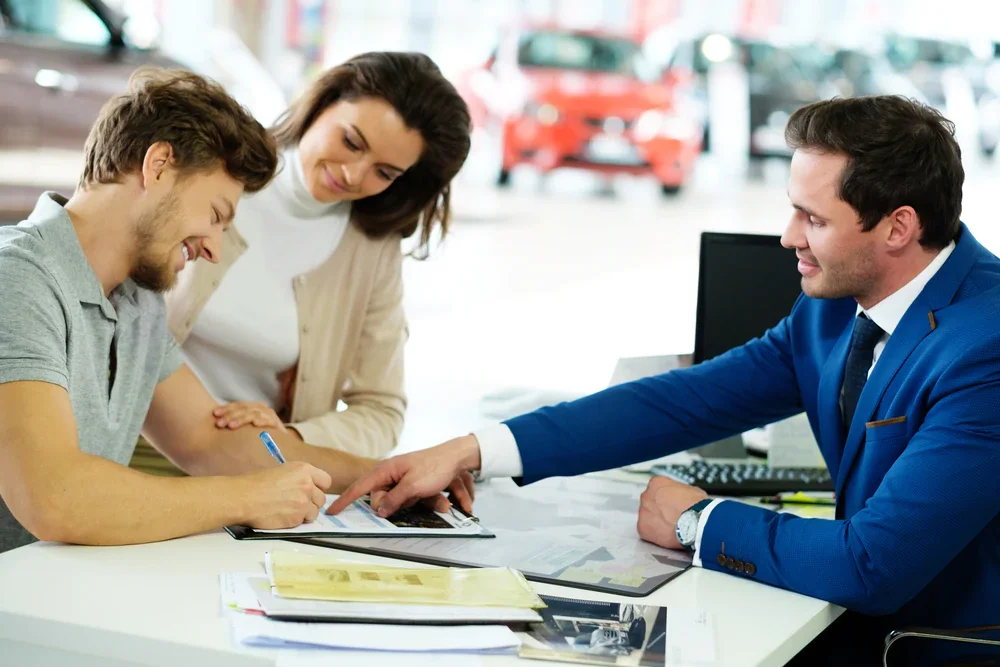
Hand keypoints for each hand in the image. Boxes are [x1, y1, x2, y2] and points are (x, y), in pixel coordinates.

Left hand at [213, 401, 284, 430]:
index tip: (214, 414)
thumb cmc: (258, 436)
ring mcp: (270, 415)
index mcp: (252, 407)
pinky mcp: (277, 424)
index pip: (238, 405)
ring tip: (231, 426)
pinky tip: (254, 424)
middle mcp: (261, 409)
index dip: (226, 408)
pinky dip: (262, 421)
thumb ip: (235, 424)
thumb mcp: (246, 429)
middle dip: (230, 415)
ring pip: (253, 414)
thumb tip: (215, 424)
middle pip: (243, 409)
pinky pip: (269, 421)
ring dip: (241, 419)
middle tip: (219, 424)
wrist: (281, 444)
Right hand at [239, 462, 331, 528]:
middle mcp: (307, 484)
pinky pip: (303, 522)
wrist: (243, 498)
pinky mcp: (297, 517)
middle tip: (296, 504)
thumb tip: (308, 487)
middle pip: (321, 498)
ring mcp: (304, 501)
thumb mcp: (282, 471)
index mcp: (304, 469)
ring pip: (314, 512)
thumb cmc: (256, 484)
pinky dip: (295, 521)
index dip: (318, 488)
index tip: (312, 492)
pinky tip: (282, 516)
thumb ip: (299, 478)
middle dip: (311, 503)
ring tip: (287, 510)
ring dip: (304, 513)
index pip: (325, 481)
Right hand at [326, 435, 480, 516]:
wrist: (457, 457)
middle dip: (396, 505)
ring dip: (418, 503)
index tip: (331, 511)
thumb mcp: (413, 486)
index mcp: (386, 469)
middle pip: (382, 498)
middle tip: (413, 499)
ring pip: (400, 500)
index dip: (345, 500)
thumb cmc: (435, 466)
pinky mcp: (412, 484)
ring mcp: (402, 479)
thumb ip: (394, 499)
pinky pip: (412, 498)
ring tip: (437, 496)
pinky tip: (440, 496)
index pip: (360, 487)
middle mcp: (391, 474)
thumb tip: (379, 510)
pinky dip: (425, 500)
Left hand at [637, 476, 707, 548]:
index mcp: (657, 483)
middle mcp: (646, 495)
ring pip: (647, 517)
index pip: (657, 490)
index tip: (671, 505)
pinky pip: (646, 531)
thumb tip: (683, 497)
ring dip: (656, 522)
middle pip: (650, 503)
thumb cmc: (696, 506)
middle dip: (659, 510)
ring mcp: (643, 512)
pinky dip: (655, 534)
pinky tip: (667, 535)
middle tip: (670, 516)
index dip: (666, 498)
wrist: (696, 522)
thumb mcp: (691, 490)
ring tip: (670, 527)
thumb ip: (680, 492)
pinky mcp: (642, 527)